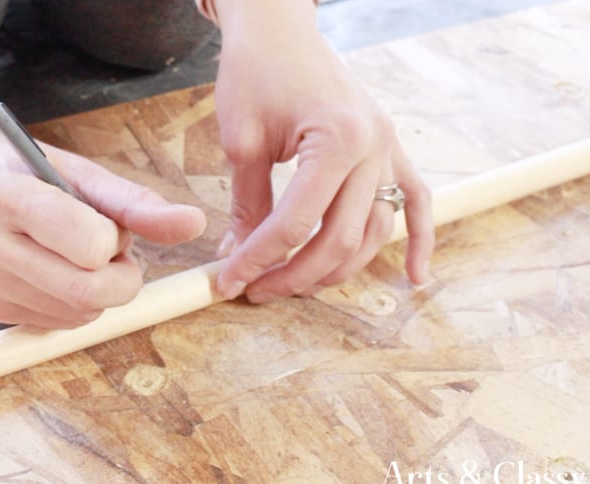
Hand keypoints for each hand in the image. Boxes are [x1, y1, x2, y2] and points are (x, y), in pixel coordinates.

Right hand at [0, 126, 206, 327]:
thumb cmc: (25, 168)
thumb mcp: (80, 171)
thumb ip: (136, 202)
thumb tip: (194, 224)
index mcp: (5, 196)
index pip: (87, 244)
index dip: (113, 240)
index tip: (105, 226)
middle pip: (87, 292)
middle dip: (120, 277)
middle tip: (110, 249)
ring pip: (78, 314)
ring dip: (98, 289)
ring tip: (76, 253)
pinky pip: (58, 323)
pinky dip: (75, 303)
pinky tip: (56, 269)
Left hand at [212, 0, 433, 302]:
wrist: (279, 28)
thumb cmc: (256, 71)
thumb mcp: (242, 140)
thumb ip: (247, 203)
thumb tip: (239, 256)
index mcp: (336, 140)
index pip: (295, 222)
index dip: (257, 259)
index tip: (230, 281)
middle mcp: (373, 147)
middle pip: (339, 238)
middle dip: (294, 274)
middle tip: (257, 290)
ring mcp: (388, 149)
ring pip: (374, 232)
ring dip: (337, 268)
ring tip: (296, 285)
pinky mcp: (391, 148)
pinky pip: (416, 202)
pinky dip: (418, 240)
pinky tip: (415, 277)